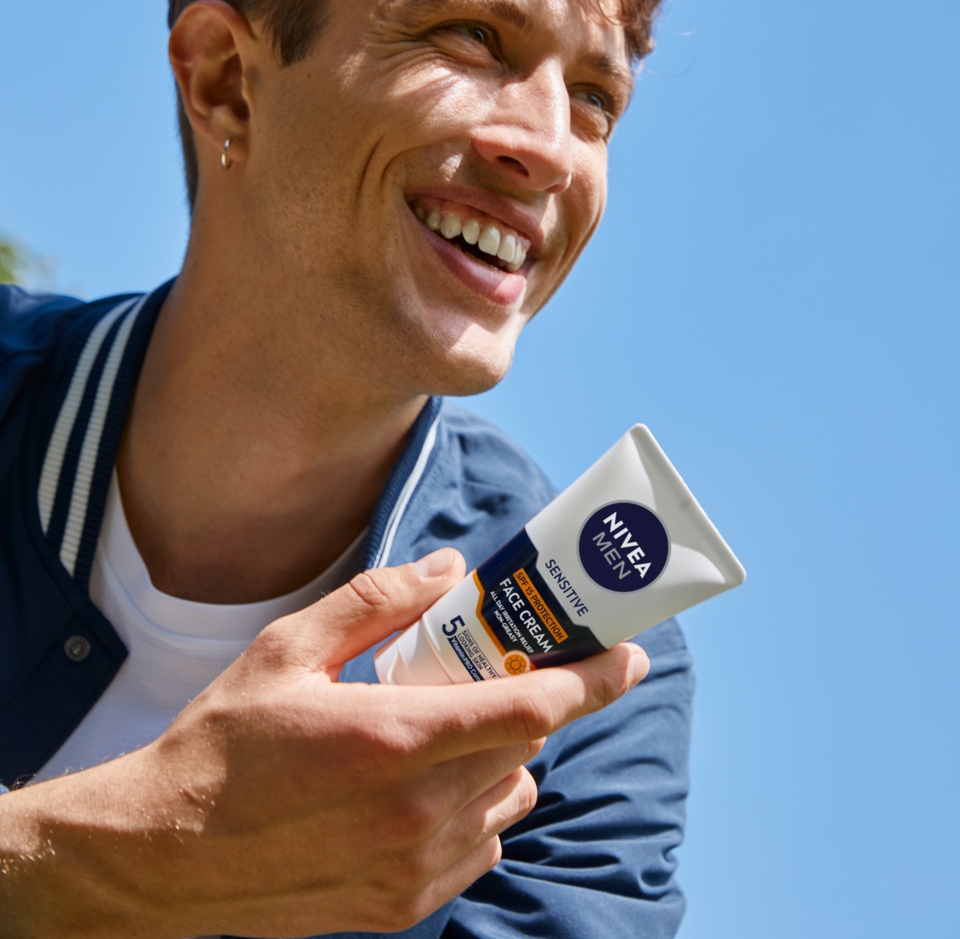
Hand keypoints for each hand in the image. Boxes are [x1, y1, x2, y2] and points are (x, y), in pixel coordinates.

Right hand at [0, 549, 648, 938]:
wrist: (162, 861)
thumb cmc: (221, 747)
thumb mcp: (289, 650)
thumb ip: (377, 600)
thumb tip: (448, 569)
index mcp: (397, 739)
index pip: (532, 706)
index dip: (592, 680)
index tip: (628, 656)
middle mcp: (420, 811)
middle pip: (527, 746)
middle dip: (525, 701)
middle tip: (489, 671)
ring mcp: (415, 866)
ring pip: (510, 796)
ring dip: (499, 756)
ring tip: (437, 730)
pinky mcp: (402, 905)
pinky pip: (479, 846)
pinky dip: (474, 808)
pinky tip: (419, 786)